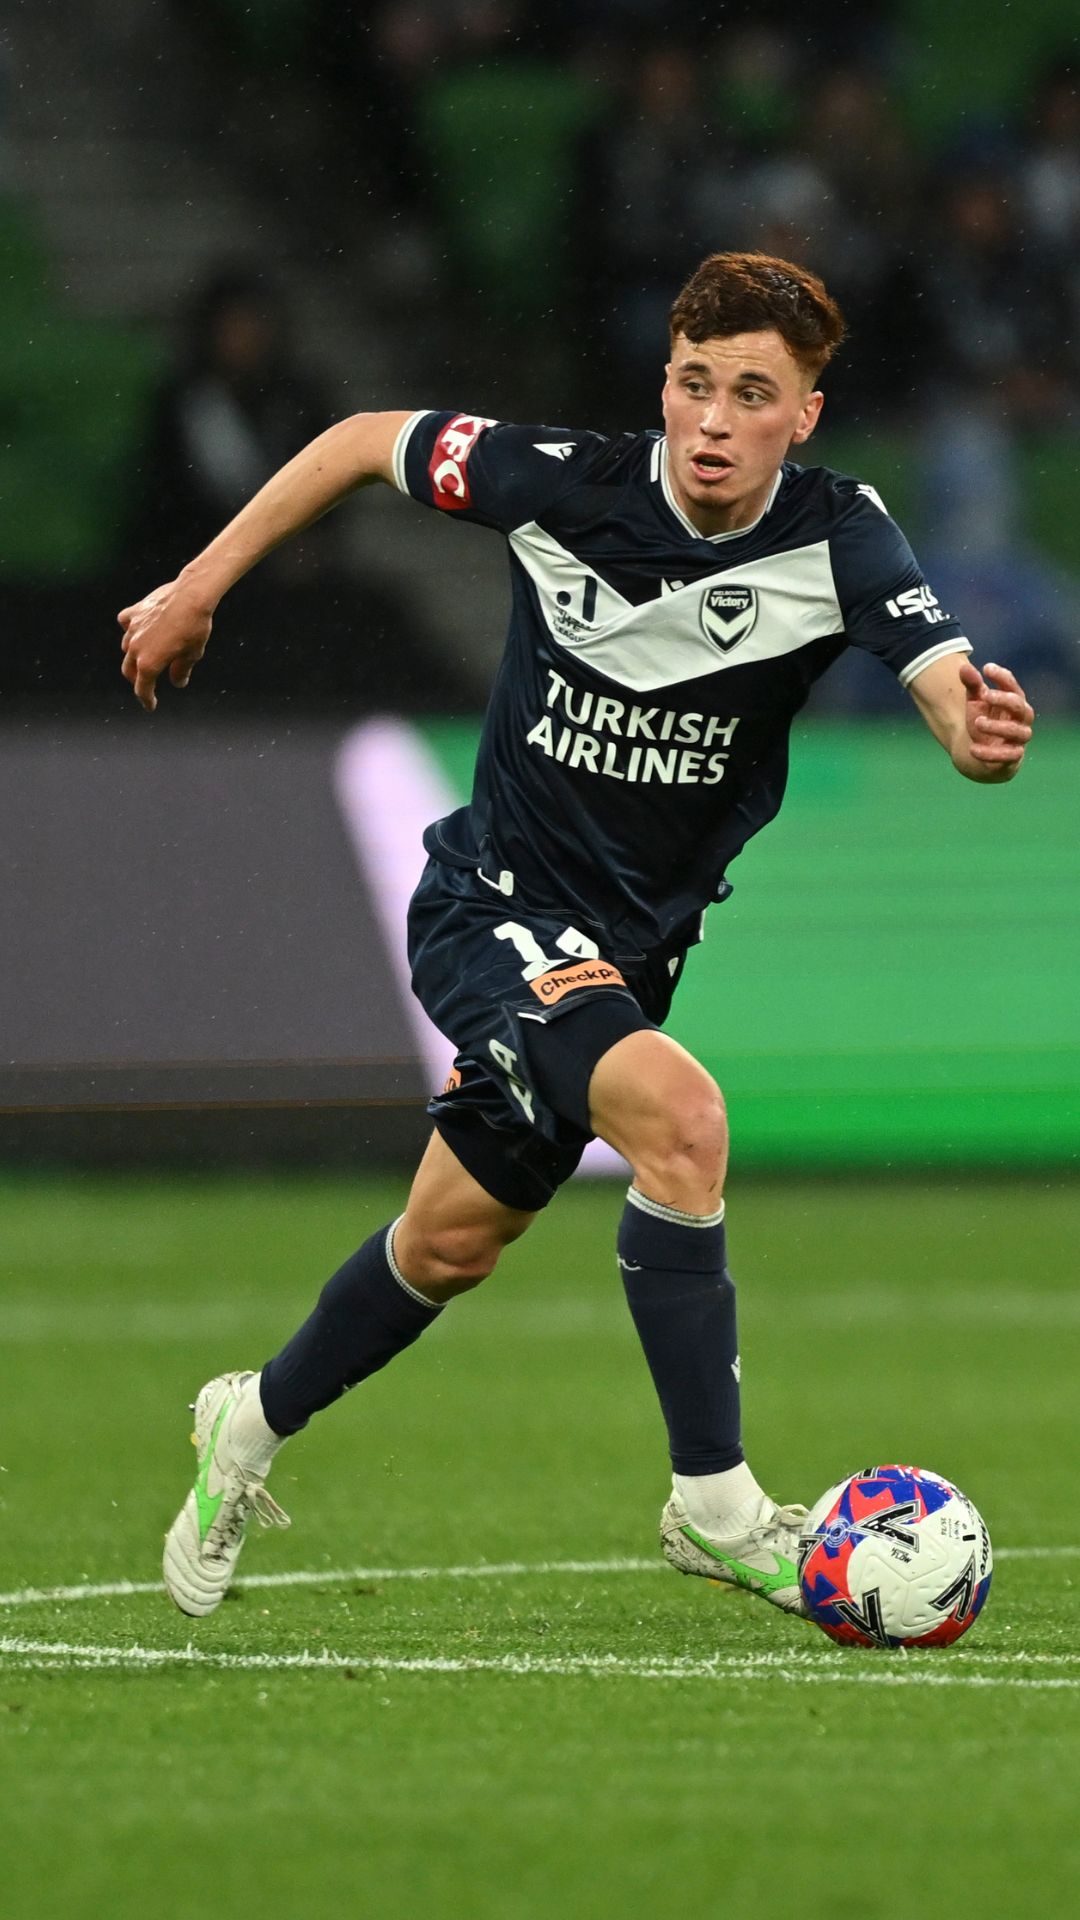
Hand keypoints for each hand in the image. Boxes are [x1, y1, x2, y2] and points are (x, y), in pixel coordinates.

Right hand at [118, 579, 213, 711]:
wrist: (191, 596)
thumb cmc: (195, 627)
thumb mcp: (193, 654)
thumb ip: (182, 671)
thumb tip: (178, 682)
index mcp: (149, 664)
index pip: (143, 689)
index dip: (147, 700)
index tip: (150, 705)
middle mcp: (136, 648)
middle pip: (130, 670)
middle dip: (138, 680)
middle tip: (147, 684)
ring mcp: (133, 629)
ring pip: (126, 648)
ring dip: (133, 656)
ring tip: (144, 657)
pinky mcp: (135, 612)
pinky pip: (126, 623)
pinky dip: (130, 629)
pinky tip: (137, 629)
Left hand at [958, 660, 1033, 770]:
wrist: (979, 753)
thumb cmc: (982, 721)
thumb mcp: (975, 702)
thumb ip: (972, 685)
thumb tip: (963, 667)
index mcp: (1014, 702)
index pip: (1013, 686)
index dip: (1002, 676)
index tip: (986, 668)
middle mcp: (1021, 719)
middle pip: (1019, 706)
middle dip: (1004, 700)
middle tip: (984, 694)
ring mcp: (1019, 739)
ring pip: (1017, 732)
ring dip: (997, 727)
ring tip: (976, 723)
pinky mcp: (1013, 758)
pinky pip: (1009, 756)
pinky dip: (991, 754)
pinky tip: (973, 749)